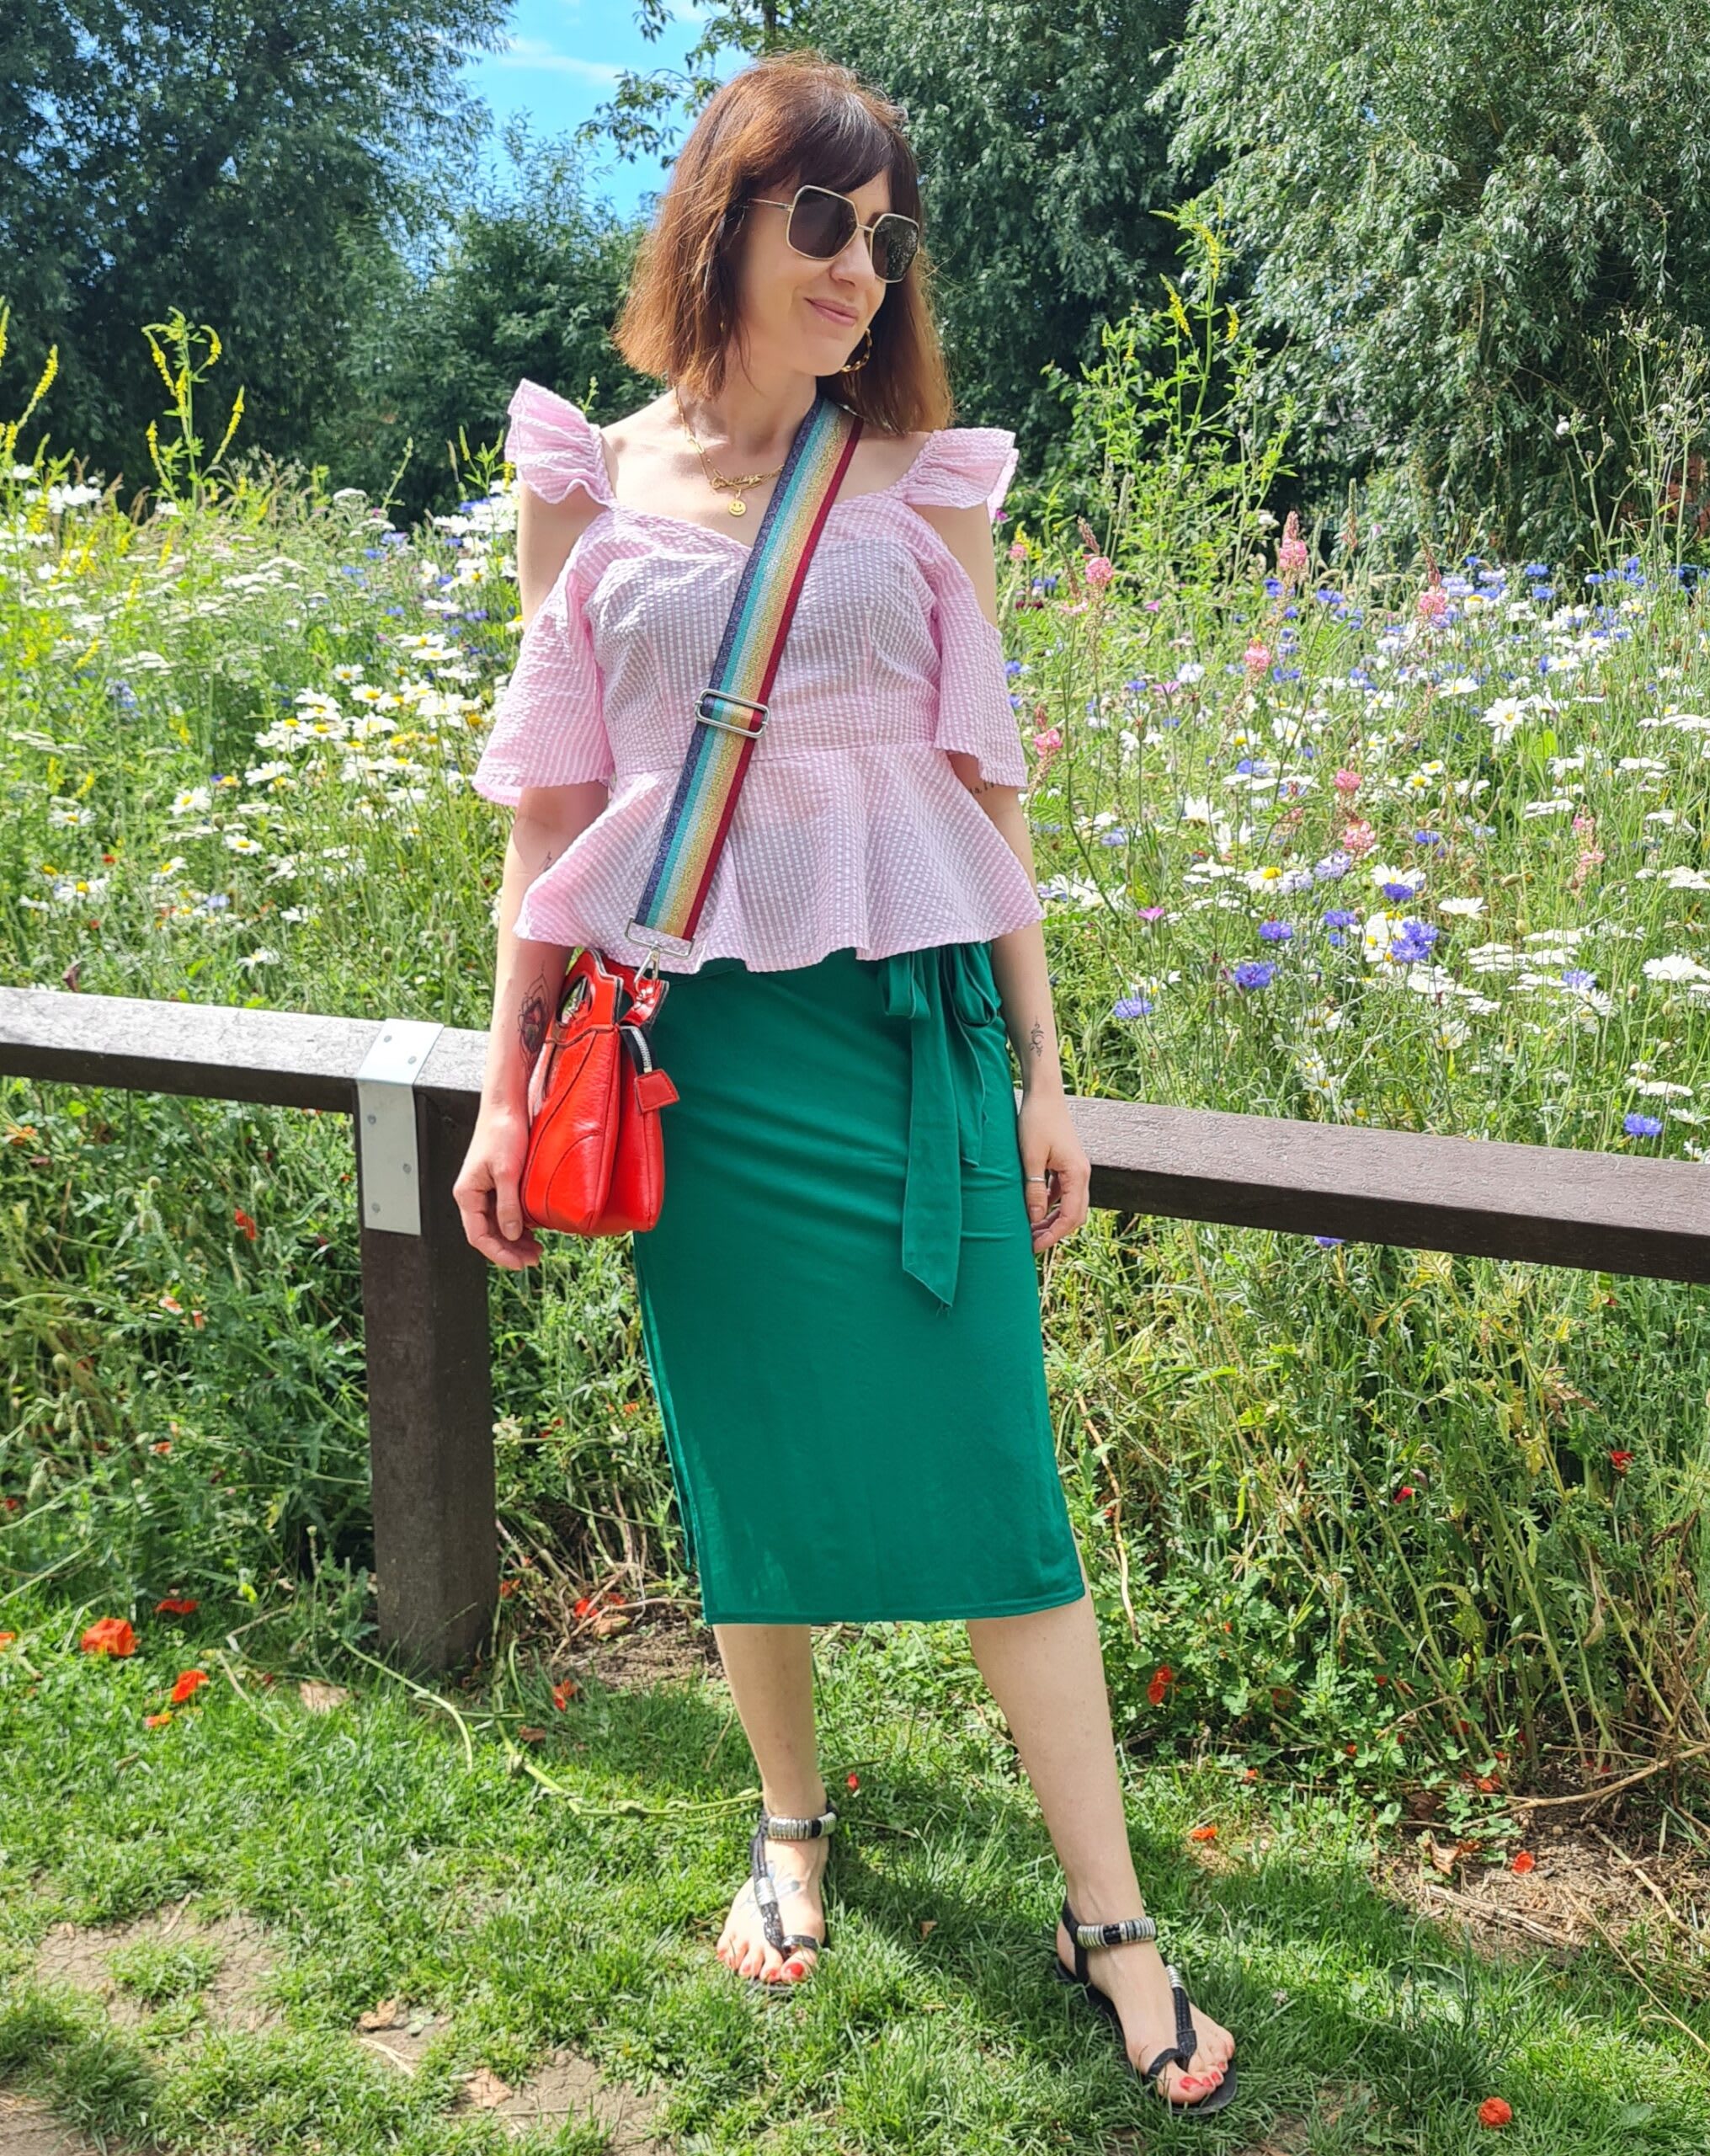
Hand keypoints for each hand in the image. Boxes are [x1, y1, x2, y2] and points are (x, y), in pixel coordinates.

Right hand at [454, 1106, 543, 1268]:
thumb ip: (508, 1205)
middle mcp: (472, 1195)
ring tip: (536, 1250)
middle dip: (509, 1250)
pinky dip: (517, 1225)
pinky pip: (503, 1212)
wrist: (506, 1107)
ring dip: (514, 1240)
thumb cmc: (501, 1132)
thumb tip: (511, 1235)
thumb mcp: (508, 1172)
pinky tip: (532, 1231)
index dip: (498, 1254)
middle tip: (533, 1260)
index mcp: (467, 1194)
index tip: (519, 1263)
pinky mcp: (496, 1184)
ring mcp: (484, 1190)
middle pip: (487, 1234)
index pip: (478, 1236)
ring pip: (496, 1225)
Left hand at [1016, 1092, 1089, 1253]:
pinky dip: (1051, 1205)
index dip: (1053, 1235)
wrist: (1044, 1094)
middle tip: (1031, 1244)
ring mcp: (1076, 1169)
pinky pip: (1063, 1193)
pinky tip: (1035, 1211)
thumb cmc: (1036, 1121)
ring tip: (1031, 1232)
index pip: (1070, 1217)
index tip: (1034, 1247)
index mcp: (1077, 1174)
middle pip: (1074, 1215)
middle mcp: (1082, 1174)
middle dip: (1054, 1232)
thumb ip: (1033, 1189)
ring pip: (1070, 1205)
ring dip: (1052, 1220)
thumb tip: (1034, 1220)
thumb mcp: (1030, 1158)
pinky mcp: (1067, 1164)